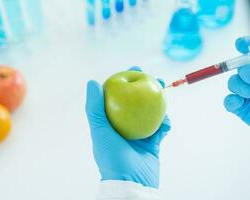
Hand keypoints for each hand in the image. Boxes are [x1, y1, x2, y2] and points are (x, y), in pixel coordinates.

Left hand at [85, 67, 170, 188]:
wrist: (130, 183)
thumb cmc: (111, 156)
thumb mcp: (99, 129)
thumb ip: (94, 107)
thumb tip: (92, 82)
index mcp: (112, 122)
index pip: (119, 96)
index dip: (127, 81)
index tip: (135, 69)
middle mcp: (125, 126)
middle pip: (138, 102)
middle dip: (148, 89)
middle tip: (157, 80)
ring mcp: (139, 135)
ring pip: (152, 113)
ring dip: (160, 105)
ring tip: (163, 99)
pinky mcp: (152, 144)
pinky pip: (161, 129)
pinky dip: (165, 124)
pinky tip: (165, 123)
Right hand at [224, 36, 249, 124]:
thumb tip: (248, 61)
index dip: (246, 45)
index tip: (242, 44)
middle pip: (241, 67)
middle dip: (244, 69)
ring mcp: (249, 95)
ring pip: (233, 83)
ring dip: (239, 86)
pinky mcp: (241, 109)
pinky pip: (229, 101)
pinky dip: (231, 101)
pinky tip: (239, 103)